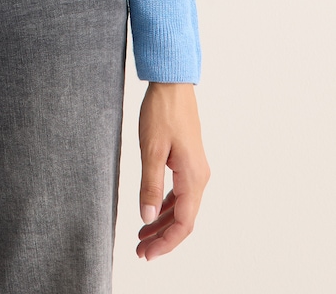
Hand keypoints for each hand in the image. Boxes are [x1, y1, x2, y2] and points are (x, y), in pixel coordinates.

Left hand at [136, 81, 210, 260]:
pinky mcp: (187, 161)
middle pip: (183, 219)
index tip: (147, 254)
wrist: (172, 84)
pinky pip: (179, 193)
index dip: (166, 243)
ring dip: (162, 223)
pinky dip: (165, 206)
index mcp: (193, 178)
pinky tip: (152, 212)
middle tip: (140, 251)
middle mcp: (199, 177)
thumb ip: (149, 184)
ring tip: (142, 237)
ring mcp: (195, 169)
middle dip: (162, 238)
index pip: (183, 223)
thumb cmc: (162, 112)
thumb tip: (146, 217)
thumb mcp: (151, 149)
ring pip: (181, 207)